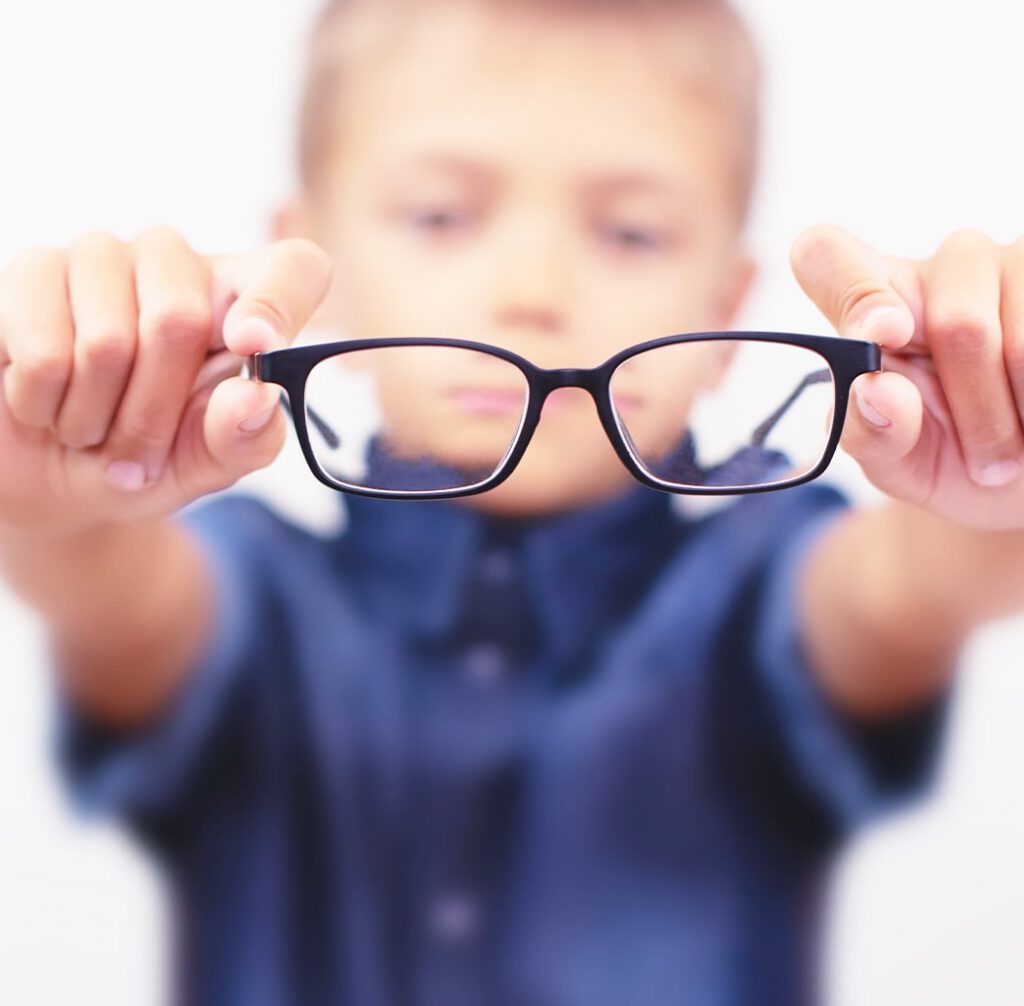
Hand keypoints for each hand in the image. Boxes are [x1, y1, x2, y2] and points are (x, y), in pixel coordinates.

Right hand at [0, 227, 332, 532]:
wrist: (53, 479)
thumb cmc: (147, 461)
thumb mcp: (205, 465)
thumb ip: (244, 439)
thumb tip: (258, 398)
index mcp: (245, 302)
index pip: (296, 269)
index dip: (278, 302)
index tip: (254, 346)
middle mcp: (177, 264)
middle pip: (179, 319)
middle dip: (153, 414)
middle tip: (139, 451)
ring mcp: (102, 258)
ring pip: (107, 341)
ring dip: (96, 418)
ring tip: (91, 427)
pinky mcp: (31, 271)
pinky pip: (44, 351)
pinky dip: (44, 405)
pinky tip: (44, 403)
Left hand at [791, 224, 1023, 529]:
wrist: (1017, 475)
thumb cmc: (942, 457)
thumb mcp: (895, 463)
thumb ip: (870, 433)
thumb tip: (875, 387)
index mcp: (866, 306)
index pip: (825, 255)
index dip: (857, 291)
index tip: (885, 336)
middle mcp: (932, 270)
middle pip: (959, 324)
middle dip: (976, 409)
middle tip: (985, 463)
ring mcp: (1002, 261)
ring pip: (1016, 341)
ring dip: (1016, 414)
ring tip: (1014, 440)